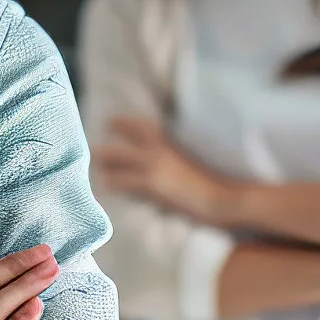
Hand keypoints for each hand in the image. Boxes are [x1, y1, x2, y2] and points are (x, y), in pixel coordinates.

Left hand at [96, 117, 233, 224]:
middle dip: (104, 149)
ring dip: (104, 167)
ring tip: (97, 172)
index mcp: (170, 140)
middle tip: (94, 152)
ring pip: (114, 161)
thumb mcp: (194, 158)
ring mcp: (153, 165)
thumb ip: (175, 154)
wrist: (225, 197)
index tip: (110, 122)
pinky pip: (121, 182)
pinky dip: (110, 184)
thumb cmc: (215, 180)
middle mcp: (158, 148)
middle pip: (122, 142)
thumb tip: (163, 156)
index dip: (123, 123)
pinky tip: (105, 188)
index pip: (140, 125)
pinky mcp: (151, 184)